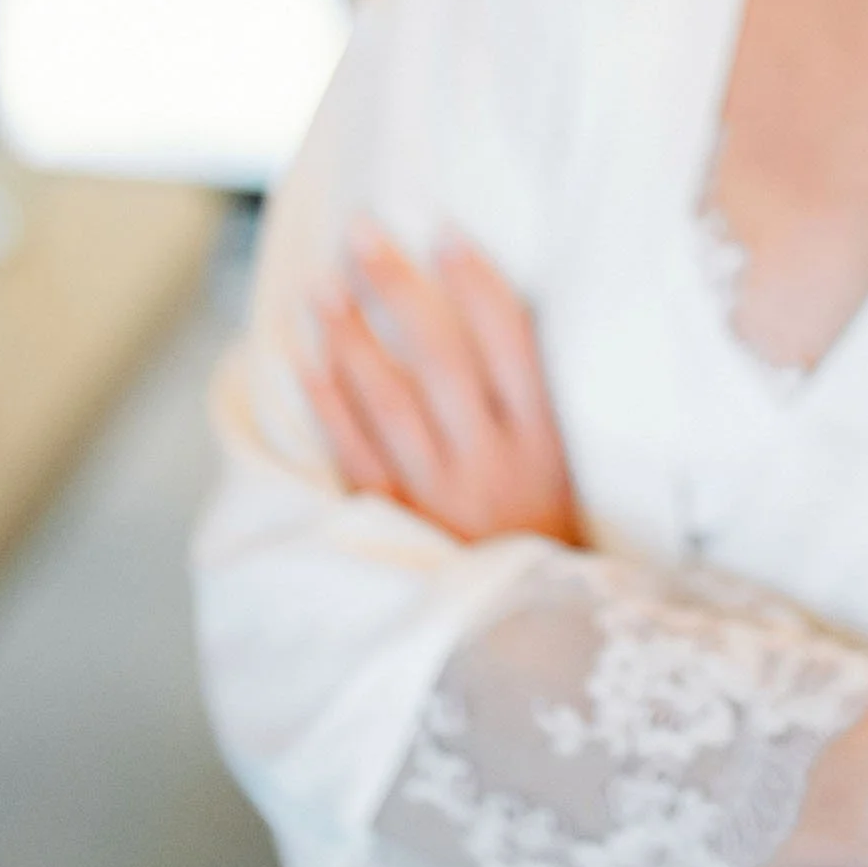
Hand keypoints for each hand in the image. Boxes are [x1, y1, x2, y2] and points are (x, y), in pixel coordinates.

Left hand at [298, 219, 579, 545]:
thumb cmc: (543, 529)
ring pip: (389, 402)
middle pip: (441, 359)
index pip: (512, 341)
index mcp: (544, 440)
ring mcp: (441, 496)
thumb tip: (478, 304)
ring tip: (323, 287)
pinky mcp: (397, 524)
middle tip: (362, 234)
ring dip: (351, 337)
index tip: (443, 231)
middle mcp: (493, 463)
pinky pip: (355, 455)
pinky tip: (307, 360)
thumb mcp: (560, 463)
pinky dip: (329, 405)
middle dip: (398, 288)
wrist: (526, 636)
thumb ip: (526, 398)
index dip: (477, 281)